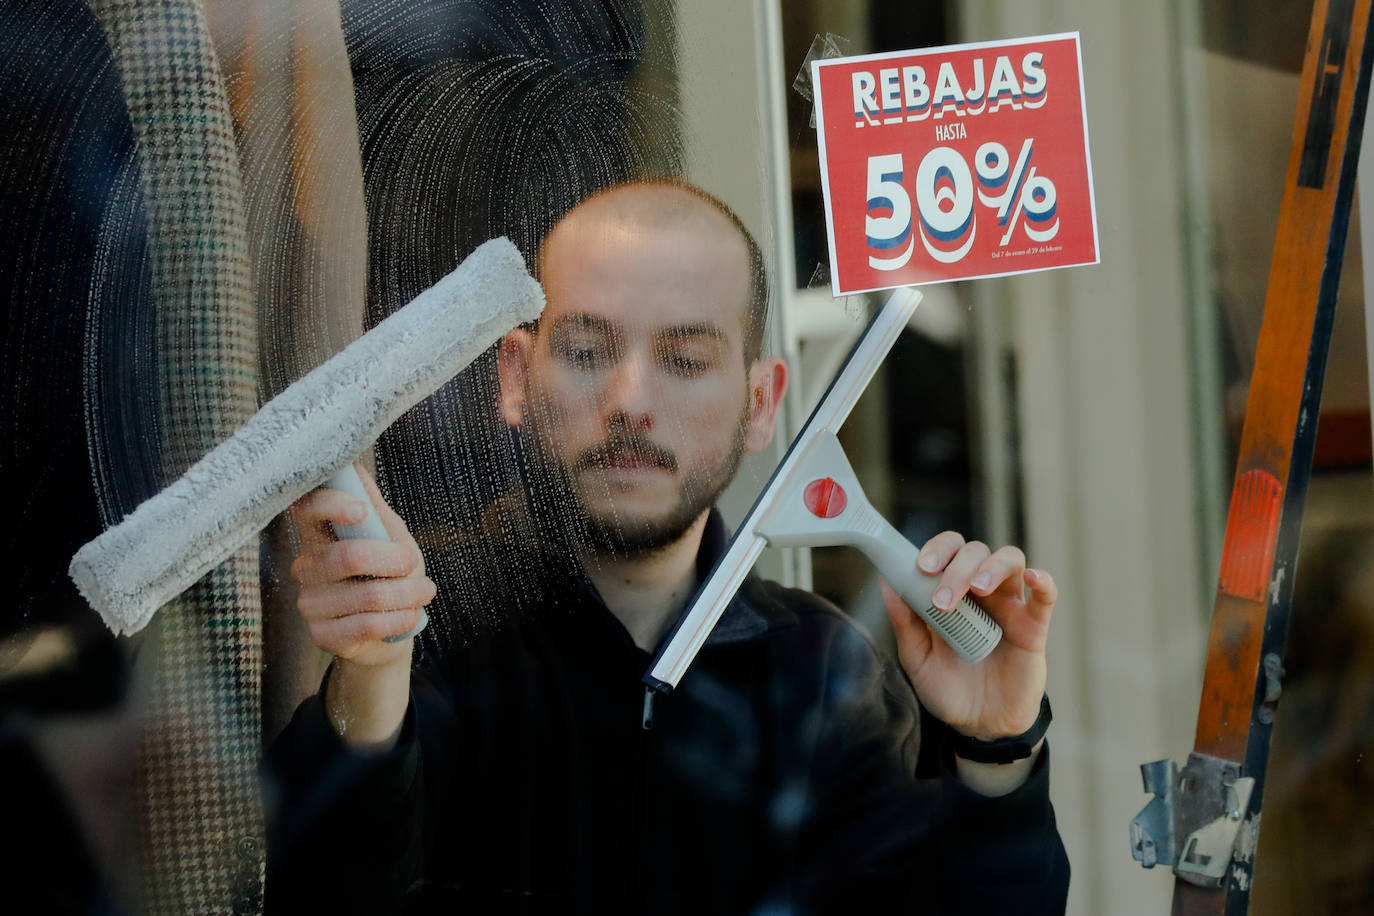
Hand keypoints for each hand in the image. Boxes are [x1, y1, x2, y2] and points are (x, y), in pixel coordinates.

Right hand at [288, 464, 435, 668]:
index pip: (306, 508)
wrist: (392, 628)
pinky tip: (410, 614)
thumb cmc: (389, 572)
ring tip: (424, 591)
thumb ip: (370, 502)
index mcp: (318, 535)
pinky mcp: (322, 636)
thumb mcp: (387, 533)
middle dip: (397, 560)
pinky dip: (401, 618)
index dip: (331, 505)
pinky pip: (368, 625)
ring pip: (369, 595)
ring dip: (410, 593)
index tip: (362, 513)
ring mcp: (310, 603)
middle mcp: (306, 567)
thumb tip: (352, 464)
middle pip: (350, 556)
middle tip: (416, 565)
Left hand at [881, 531, 1055, 741]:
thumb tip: (886, 582)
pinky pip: (1046, 596)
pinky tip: (1033, 578)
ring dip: (991, 567)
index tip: (921, 566)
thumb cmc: (947, 688)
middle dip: (956, 568)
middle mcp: (980, 593)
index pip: (948, 551)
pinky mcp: (1033, 628)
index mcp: (951, 592)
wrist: (978, 726)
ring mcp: (1009, 607)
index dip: (936, 549)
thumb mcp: (917, 658)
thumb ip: (904, 622)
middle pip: (975, 552)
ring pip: (1009, 560)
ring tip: (977, 589)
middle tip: (942, 599)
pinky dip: (1044, 581)